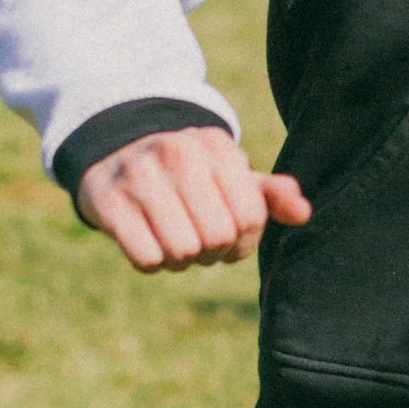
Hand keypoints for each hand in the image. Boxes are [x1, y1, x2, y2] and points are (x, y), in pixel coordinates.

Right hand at [75, 125, 310, 271]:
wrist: (117, 152)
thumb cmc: (189, 174)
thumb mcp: (229, 175)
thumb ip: (269, 194)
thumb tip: (302, 212)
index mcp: (216, 145)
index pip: (250, 217)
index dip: (244, 240)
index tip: (229, 233)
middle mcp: (178, 152)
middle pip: (216, 238)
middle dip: (212, 252)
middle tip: (199, 239)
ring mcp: (139, 175)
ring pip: (181, 252)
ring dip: (181, 260)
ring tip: (174, 239)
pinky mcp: (106, 201)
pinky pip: (146, 259)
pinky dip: (151, 262)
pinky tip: (147, 241)